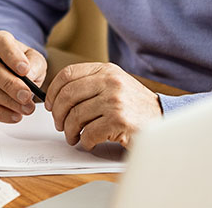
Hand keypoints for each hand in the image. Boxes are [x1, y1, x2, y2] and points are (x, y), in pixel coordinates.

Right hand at [0, 31, 46, 122]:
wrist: (14, 77)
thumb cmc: (24, 66)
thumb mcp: (35, 61)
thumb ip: (35, 64)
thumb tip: (29, 75)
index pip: (0, 43)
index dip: (12, 57)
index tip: (25, 70)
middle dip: (10, 85)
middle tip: (26, 95)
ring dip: (7, 101)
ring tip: (26, 108)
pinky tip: (14, 116)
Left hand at [44, 62, 162, 149]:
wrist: (163, 118)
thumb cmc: (135, 105)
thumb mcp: (115, 84)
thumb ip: (90, 85)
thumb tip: (58, 96)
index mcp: (106, 70)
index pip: (67, 74)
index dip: (52, 91)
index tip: (49, 104)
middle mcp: (110, 82)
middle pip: (67, 96)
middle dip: (57, 114)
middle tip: (59, 124)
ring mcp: (115, 101)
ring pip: (75, 116)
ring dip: (69, 131)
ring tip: (73, 136)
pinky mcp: (119, 121)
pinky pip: (88, 133)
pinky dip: (85, 141)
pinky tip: (89, 142)